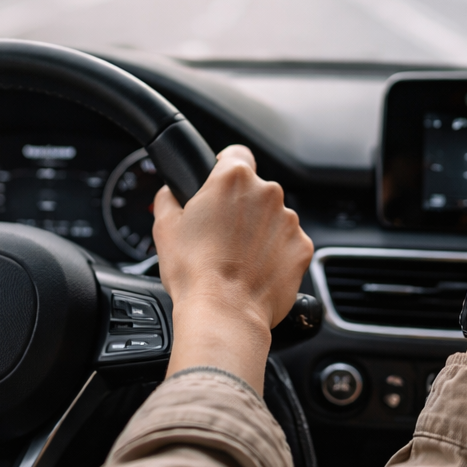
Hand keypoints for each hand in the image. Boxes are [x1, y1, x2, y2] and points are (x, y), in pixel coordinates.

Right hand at [153, 145, 313, 389]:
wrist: (225, 312)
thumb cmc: (194, 272)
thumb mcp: (165, 226)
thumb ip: (169, 197)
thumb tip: (171, 193)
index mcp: (233, 178)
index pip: (235, 154)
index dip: (224, 167)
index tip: (220, 183)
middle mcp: (267, 193)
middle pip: (254, 190)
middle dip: (240, 207)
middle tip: (220, 234)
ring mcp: (289, 221)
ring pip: (272, 218)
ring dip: (258, 231)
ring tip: (237, 258)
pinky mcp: (302, 248)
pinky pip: (287, 244)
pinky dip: (274, 254)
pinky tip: (254, 271)